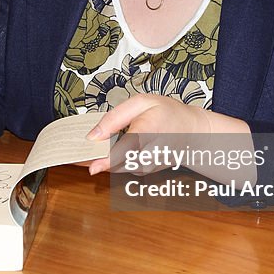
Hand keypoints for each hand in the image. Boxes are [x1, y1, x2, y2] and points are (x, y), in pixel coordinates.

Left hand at [84, 94, 213, 174]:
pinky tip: (115, 150)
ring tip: (99, 148)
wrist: (192, 130)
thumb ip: (115, 117)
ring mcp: (150, 165)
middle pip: (117, 163)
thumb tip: (94, 135)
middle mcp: (150, 153)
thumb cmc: (168, 113)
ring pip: (119, 168)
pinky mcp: (147, 171)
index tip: (92, 168)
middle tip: (81, 153)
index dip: (107, 161)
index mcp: (148, 132)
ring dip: (105, 160)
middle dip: (97, 158)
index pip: (125, 151)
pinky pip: (125, 168)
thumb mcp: (141, 102)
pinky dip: (116, 161)